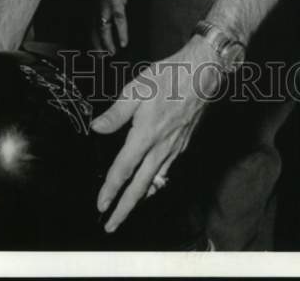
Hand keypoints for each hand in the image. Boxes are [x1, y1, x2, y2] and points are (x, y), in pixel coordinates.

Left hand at [90, 36, 221, 232]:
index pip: (123, 170)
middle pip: (140, 187)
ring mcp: (174, 148)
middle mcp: (160, 148)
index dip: (110, 190)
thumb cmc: (169, 77)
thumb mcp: (136, 88)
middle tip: (111, 225)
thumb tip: (96, 128)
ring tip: (128, 210)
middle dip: (124, 208)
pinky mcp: (183, 144)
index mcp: (145, 135)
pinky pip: (167, 171)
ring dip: (140, 199)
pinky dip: (156, 184)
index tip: (100, 205)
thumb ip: (116, 113)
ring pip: (155, 182)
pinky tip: (153, 184)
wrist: (203, 74)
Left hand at [91, 0, 140, 54]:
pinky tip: (124, 42)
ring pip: (103, 27)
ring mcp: (106, 1)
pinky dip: (121, 32)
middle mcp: (97, 2)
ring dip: (107, 42)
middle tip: (102, 58)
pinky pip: (118, 19)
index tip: (96, 51)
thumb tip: (115, 10)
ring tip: (112, 53)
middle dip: (97, 45)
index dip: (93, 39)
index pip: (91, 24)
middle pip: (94, 28)